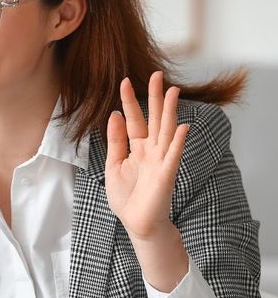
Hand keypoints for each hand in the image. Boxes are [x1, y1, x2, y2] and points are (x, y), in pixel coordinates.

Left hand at [105, 71, 188, 240]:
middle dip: (154, 97)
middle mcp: (151, 151)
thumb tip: (114, 115)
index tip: (124, 82)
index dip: (129, 102)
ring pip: (167, 131)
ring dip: (170, 111)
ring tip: (173, 91)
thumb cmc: (126, 197)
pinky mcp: (166, 174)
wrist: (137, 223)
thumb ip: (115, 142)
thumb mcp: (113, 166)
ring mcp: (160, 161)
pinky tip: (184, 126)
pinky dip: (179, 142)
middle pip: (154, 119)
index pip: (134, 120)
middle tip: (156, 75)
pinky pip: (173, 155)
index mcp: (137, 149)